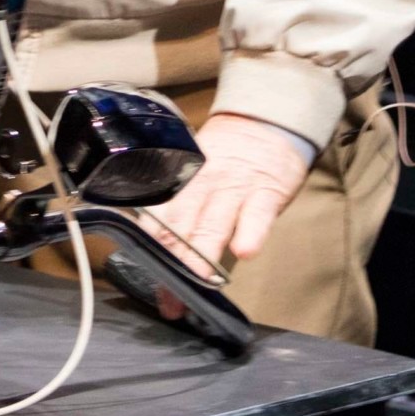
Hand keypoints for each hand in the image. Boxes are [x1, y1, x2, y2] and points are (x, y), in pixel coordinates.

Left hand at [146, 113, 312, 274]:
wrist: (265, 122)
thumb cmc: (226, 159)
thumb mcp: (196, 176)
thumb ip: (179, 210)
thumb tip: (157, 253)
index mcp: (181, 185)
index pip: (158, 218)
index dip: (150, 249)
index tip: (147, 276)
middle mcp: (203, 187)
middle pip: (181, 224)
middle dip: (173, 261)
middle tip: (169, 293)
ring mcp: (235, 189)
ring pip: (214, 221)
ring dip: (204, 251)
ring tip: (198, 277)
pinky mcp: (267, 191)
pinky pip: (258, 214)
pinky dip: (251, 232)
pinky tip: (245, 250)